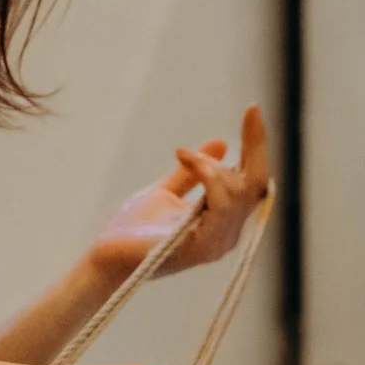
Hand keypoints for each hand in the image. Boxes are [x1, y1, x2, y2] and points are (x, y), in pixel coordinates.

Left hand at [88, 105, 270, 283]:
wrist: (107, 256)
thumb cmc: (134, 230)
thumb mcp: (167, 190)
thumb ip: (193, 172)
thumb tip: (222, 143)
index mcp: (223, 222)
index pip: (253, 182)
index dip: (257, 146)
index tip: (252, 109)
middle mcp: (227, 234)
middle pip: (254, 185)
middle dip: (249, 147)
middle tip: (223, 129)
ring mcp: (217, 243)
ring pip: (238, 193)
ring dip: (212, 166)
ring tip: (185, 157)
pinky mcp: (201, 247)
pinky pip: (220, 207)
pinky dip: (207, 177)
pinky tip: (187, 160)